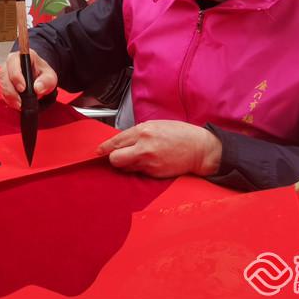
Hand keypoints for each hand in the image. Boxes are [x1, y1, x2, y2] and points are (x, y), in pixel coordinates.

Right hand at [0, 50, 56, 109]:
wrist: (40, 78)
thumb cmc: (43, 74)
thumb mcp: (50, 77)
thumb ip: (46, 81)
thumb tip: (37, 88)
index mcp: (23, 56)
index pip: (14, 63)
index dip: (16, 75)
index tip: (22, 88)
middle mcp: (11, 62)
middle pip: (4, 74)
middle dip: (11, 90)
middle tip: (20, 102)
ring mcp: (5, 72)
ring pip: (2, 84)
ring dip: (9, 96)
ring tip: (20, 104)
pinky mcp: (4, 83)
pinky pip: (2, 91)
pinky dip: (9, 99)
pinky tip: (17, 103)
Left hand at [96, 120, 222, 178]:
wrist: (200, 149)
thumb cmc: (180, 134)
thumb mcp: (156, 125)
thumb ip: (138, 133)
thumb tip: (123, 140)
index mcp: (143, 131)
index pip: (116, 142)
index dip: (105, 148)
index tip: (99, 151)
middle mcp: (144, 147)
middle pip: (115, 159)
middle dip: (113, 159)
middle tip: (116, 157)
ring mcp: (149, 162)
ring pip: (126, 168)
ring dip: (127, 164)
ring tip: (138, 159)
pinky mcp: (155, 173)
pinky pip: (139, 172)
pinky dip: (140, 169)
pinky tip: (149, 163)